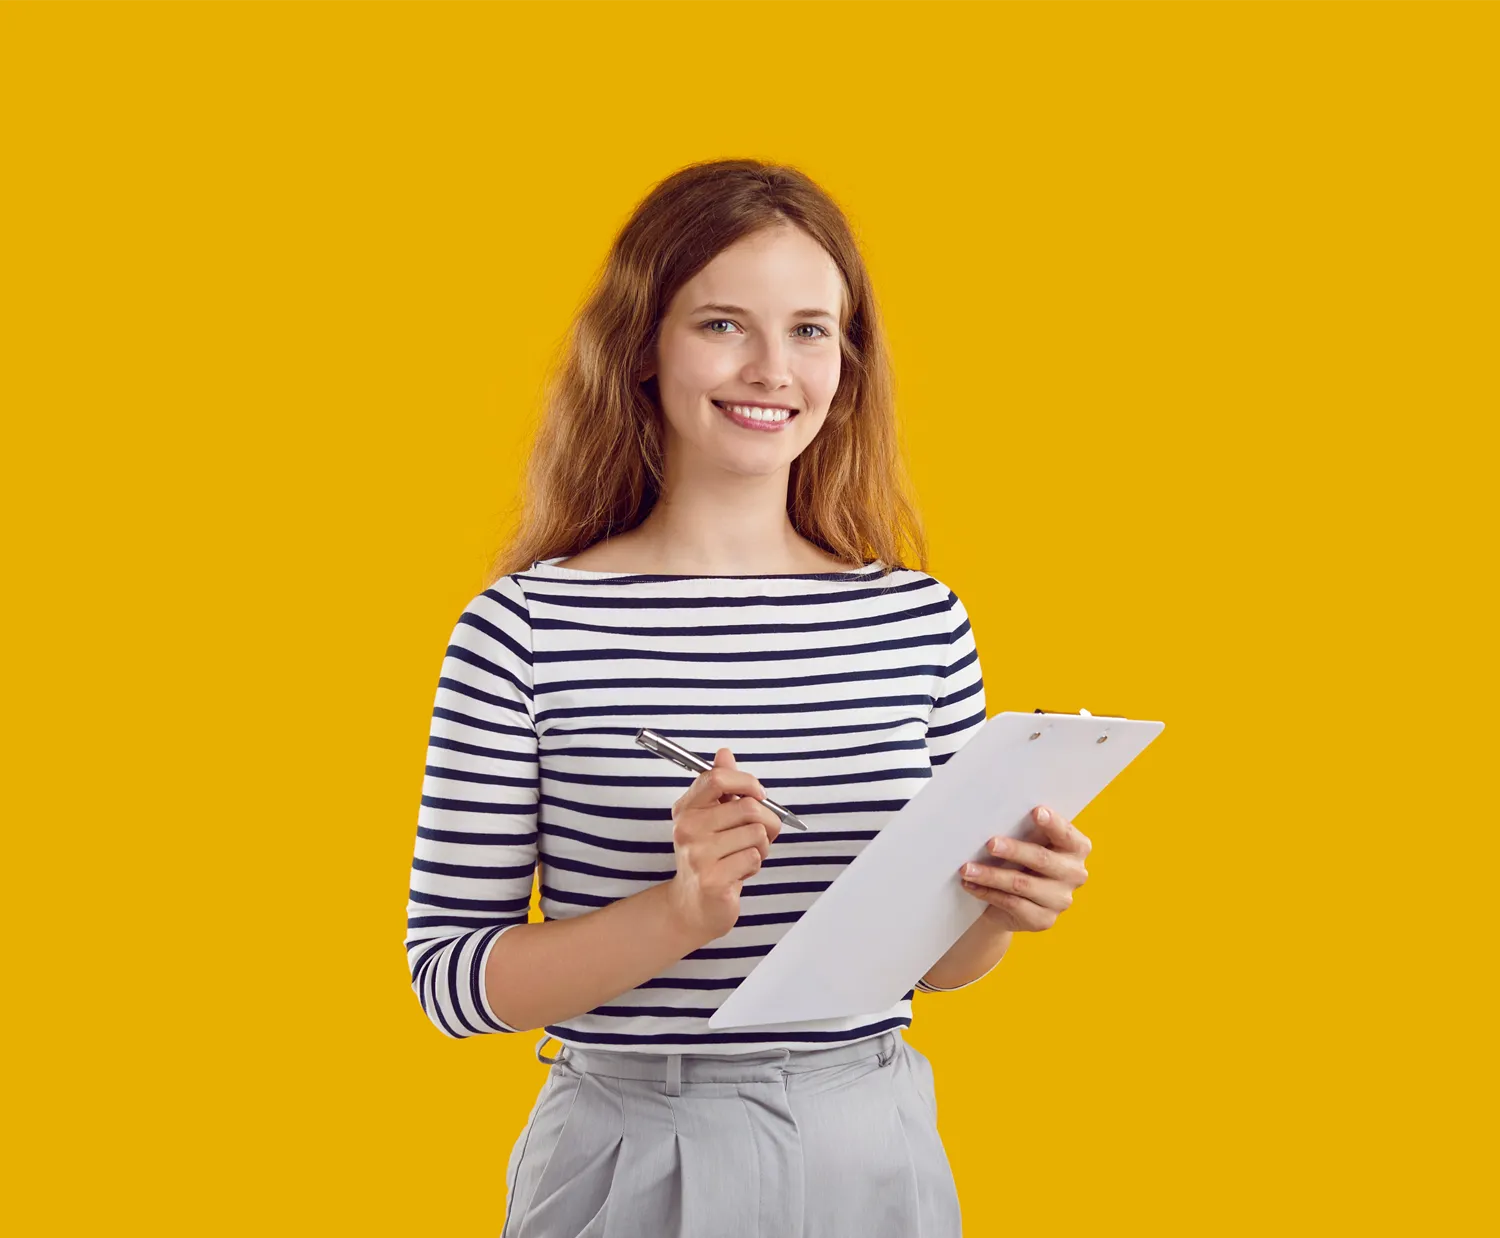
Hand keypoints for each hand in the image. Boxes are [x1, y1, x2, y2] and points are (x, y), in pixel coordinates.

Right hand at [665, 748, 782, 942]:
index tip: (758, 795)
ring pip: (757, 834)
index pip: (717, 778)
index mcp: (686, 809)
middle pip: (748, 807)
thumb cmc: (709, 858)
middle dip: (766, 822)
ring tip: (744, 856)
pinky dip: (755, 865)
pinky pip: (754, 857)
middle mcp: (687, 829)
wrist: (692, 906)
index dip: (746, 782)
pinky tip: (739, 872)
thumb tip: (725, 754)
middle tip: (759, 835)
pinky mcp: (712, 879)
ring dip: (761, 847)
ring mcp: (698, 855)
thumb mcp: (711, 818)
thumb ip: (720, 786)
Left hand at [957, 805, 1090, 931]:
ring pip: (1021, 884)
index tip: (1036, 811)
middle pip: (1042, 859)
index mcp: (1076, 848)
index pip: (1066, 834)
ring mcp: (1061, 900)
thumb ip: (1025, 830)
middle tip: (990, 844)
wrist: (1013, 902)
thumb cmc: (1021, 859)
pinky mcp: (1044, 919)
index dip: (1052, 823)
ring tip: (967, 869)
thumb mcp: (1028, 842)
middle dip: (1014, 850)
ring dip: (990, 875)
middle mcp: (1075, 874)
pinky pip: (1012, 904)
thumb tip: (997, 815)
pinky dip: (987, 892)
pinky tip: (970, 885)